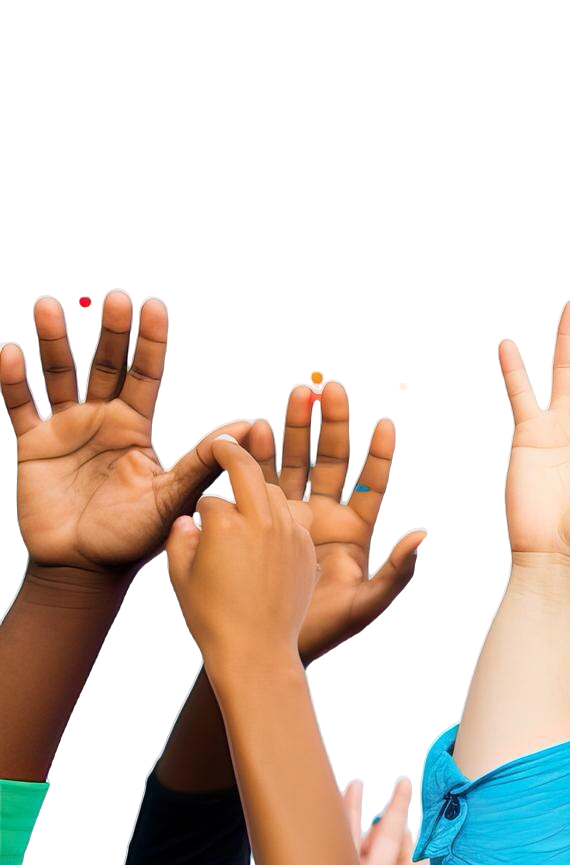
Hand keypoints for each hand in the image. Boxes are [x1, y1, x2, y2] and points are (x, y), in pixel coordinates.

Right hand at [2, 292, 260, 578]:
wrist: (86, 569)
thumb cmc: (136, 537)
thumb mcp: (173, 496)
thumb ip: (204, 461)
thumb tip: (251, 426)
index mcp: (137, 426)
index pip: (145, 374)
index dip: (148, 342)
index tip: (154, 307)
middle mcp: (102, 420)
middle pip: (105, 364)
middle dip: (109, 330)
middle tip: (114, 296)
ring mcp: (66, 430)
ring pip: (59, 375)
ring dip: (53, 341)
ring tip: (45, 305)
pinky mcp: (34, 447)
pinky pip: (21, 407)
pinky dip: (14, 381)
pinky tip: (10, 353)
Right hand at [164, 436, 315, 674]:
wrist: (256, 651)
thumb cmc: (212, 618)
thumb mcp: (182, 576)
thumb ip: (181, 539)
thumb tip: (188, 518)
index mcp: (226, 524)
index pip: (212, 496)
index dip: (201, 504)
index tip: (198, 497)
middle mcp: (262, 522)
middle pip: (249, 474)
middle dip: (236, 454)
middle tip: (226, 444)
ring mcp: (289, 534)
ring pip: (276, 493)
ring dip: (262, 485)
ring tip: (250, 482)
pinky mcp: (305, 549)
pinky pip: (294, 518)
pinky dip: (280, 513)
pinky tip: (272, 517)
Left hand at [232, 777, 433, 864]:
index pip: (340, 853)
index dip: (346, 820)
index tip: (351, 790)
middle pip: (375, 848)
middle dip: (385, 813)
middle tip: (395, 783)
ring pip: (396, 860)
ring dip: (402, 827)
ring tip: (405, 794)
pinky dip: (418, 860)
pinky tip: (419, 835)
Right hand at [264, 382, 425, 660]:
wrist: (269, 644)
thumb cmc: (325, 629)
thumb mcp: (367, 602)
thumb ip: (397, 572)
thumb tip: (427, 537)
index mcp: (356, 531)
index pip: (373, 485)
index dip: (380, 456)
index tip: (388, 423)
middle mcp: (326, 517)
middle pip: (332, 461)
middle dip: (332, 426)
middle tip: (331, 390)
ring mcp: (293, 516)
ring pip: (297, 463)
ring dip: (297, 429)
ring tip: (298, 393)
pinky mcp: (262, 523)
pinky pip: (260, 482)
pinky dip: (259, 457)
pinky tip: (254, 430)